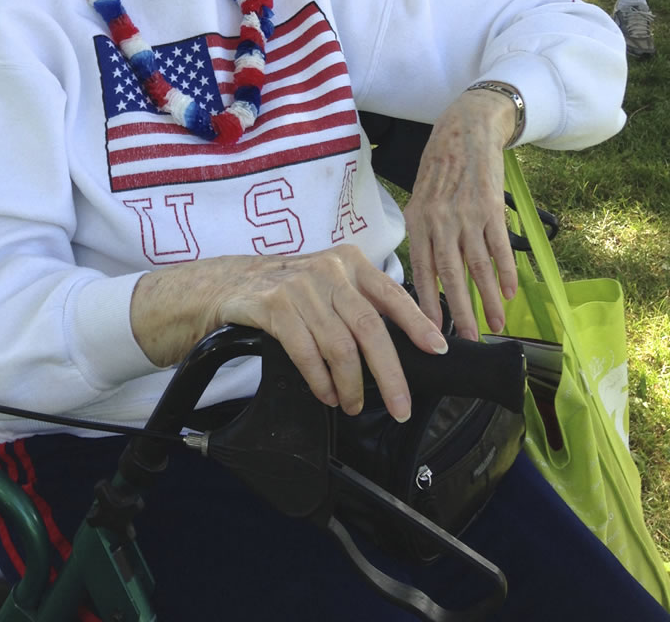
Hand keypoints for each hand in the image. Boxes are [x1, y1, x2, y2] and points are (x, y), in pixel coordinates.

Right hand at [213, 246, 447, 419]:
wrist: (233, 283)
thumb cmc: (291, 288)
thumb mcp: (331, 281)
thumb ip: (362, 301)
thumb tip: (405, 343)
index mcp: (350, 262)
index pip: (391, 294)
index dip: (416, 323)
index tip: (436, 349)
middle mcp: (329, 271)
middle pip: (369, 328)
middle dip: (390, 374)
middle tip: (400, 407)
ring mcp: (301, 287)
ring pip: (339, 346)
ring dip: (350, 385)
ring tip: (352, 404)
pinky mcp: (275, 306)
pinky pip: (307, 353)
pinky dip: (321, 381)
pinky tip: (327, 393)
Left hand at [403, 91, 517, 341]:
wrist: (465, 130)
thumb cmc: (439, 168)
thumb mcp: (420, 198)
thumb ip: (424, 234)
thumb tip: (429, 274)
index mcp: (418, 220)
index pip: (421, 269)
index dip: (427, 302)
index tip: (432, 331)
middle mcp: (441, 220)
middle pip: (451, 275)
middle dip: (461, 311)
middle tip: (469, 340)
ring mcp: (467, 214)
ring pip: (479, 267)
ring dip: (490, 299)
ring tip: (497, 324)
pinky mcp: (492, 208)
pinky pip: (500, 248)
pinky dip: (508, 272)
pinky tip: (512, 293)